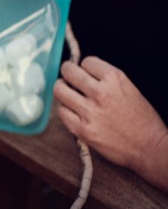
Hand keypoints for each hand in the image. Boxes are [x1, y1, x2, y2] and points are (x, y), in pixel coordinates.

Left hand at [54, 57, 167, 176]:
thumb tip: (83, 73)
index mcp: (115, 79)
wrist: (149, 147)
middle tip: (68, 77)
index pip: (87, 61)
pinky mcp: (81, 129)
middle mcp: (100, 93)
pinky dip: (65, 110)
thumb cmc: (142, 120)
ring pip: (59, 91)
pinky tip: (72, 111)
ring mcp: (89, 111)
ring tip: (67, 93)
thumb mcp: (130, 89)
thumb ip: (106, 80)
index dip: (85, 66)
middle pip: (69, 72)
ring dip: (62, 90)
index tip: (85, 72)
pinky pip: (61, 112)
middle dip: (67, 72)